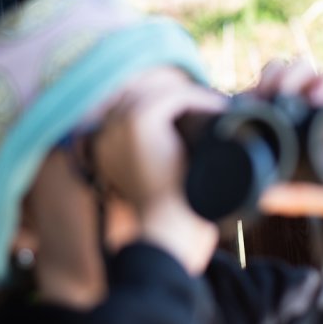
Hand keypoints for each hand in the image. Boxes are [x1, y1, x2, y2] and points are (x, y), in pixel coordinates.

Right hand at [91, 68, 221, 274]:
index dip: (168, 103)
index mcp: (104, 145)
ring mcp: (120, 123)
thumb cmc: (166, 214)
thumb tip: (177, 143)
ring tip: (218, 106)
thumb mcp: (153, 182)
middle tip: (211, 105)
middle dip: (178, 95)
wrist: (165, 232)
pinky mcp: (139, 121)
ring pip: (162, 91)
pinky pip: (175, 96)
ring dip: (192, 96)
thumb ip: (153, 160)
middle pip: (146, 92)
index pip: (135, 105)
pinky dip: (201, 99)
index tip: (198, 113)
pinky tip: (219, 109)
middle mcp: (106, 130)